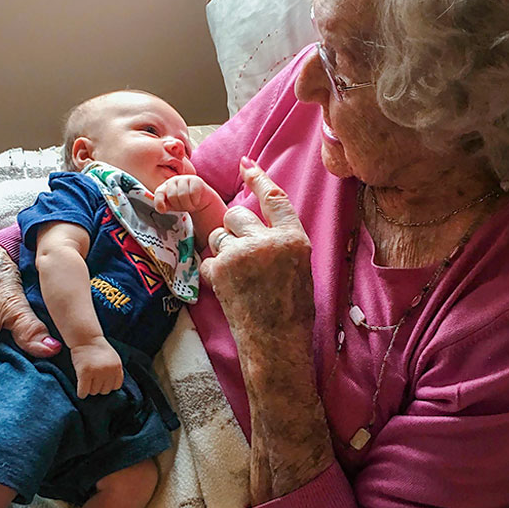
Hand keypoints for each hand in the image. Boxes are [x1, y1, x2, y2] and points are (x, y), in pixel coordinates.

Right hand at [70, 337, 123, 397]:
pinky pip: (83, 392)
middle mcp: (109, 371)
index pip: (115, 387)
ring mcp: (97, 372)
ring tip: (86, 379)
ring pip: (93, 392)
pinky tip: (80, 389)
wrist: (85, 338)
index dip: (107, 384)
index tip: (101, 381)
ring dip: (89, 388)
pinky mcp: (84, 373)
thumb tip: (111, 388)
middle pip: (104, 391)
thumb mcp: (112, 358)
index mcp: (117, 367)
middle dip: (97, 386)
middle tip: (92, 379)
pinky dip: (81, 393)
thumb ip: (114, 371)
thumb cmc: (97, 349)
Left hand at [154, 175, 214, 213]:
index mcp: (164, 187)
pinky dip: (195, 201)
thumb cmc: (183, 203)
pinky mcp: (195, 180)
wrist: (199, 201)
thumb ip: (162, 207)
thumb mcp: (171, 206)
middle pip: (172, 196)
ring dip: (188, 205)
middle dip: (179, 206)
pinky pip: (193, 193)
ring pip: (183, 195)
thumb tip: (160, 208)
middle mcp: (173, 181)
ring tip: (190, 205)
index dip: (159, 202)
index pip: (159, 193)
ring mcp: (184, 179)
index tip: (163, 210)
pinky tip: (196, 201)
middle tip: (184, 207)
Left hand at [201, 158, 314, 343]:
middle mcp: (268, 241)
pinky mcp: (220, 269)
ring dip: (224, 249)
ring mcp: (241, 254)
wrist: (275, 342)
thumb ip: (281, 242)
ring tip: (240, 277)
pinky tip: (230, 288)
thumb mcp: (299, 267)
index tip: (246, 165)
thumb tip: (258, 225)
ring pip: (219, 235)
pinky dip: (215, 270)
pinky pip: (209, 257)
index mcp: (294, 239)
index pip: (274, 198)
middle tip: (245, 256)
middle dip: (235, 229)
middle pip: (237, 214)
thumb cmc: (291, 310)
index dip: (259, 179)